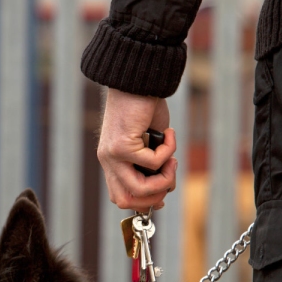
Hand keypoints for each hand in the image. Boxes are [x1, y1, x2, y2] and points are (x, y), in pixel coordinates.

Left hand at [98, 88, 176, 211]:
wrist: (138, 80)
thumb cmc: (145, 107)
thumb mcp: (151, 142)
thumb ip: (155, 165)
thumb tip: (166, 188)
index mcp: (112, 162)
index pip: (120, 197)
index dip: (144, 202)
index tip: (164, 191)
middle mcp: (108, 161)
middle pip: (125, 201)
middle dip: (155, 196)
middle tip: (171, 174)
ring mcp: (112, 155)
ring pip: (139, 188)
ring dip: (164, 179)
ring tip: (173, 160)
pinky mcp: (121, 146)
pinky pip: (152, 162)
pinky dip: (169, 151)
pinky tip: (169, 134)